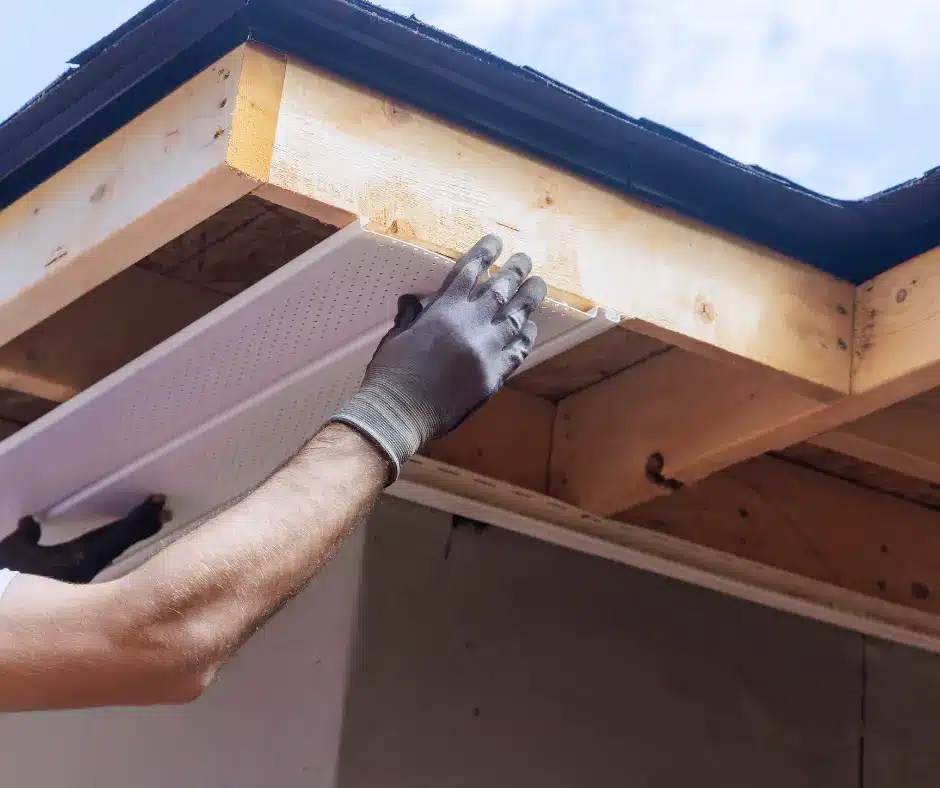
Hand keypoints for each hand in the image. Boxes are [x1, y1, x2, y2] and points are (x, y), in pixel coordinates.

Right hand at [0, 495, 169, 582]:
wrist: (10, 615)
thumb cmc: (11, 579)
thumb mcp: (13, 554)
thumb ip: (26, 537)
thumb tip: (31, 522)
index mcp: (80, 557)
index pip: (119, 534)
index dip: (139, 518)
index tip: (157, 502)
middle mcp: (91, 569)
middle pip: (125, 543)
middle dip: (145, 526)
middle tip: (165, 511)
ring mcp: (90, 579)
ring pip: (119, 550)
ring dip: (137, 534)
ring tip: (157, 520)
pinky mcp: (85, 585)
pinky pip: (111, 558)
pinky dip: (122, 542)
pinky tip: (128, 537)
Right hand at [331, 235, 546, 481]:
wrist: (399, 414)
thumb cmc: (390, 374)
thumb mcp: (397, 336)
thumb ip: (412, 316)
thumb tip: (413, 301)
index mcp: (444, 310)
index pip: (470, 271)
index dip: (485, 252)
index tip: (496, 240)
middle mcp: (471, 325)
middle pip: (501, 289)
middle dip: (515, 270)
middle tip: (526, 258)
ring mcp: (487, 351)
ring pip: (516, 317)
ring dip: (529, 299)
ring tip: (538, 285)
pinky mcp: (494, 376)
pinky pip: (518, 350)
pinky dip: (526, 336)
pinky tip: (531, 326)